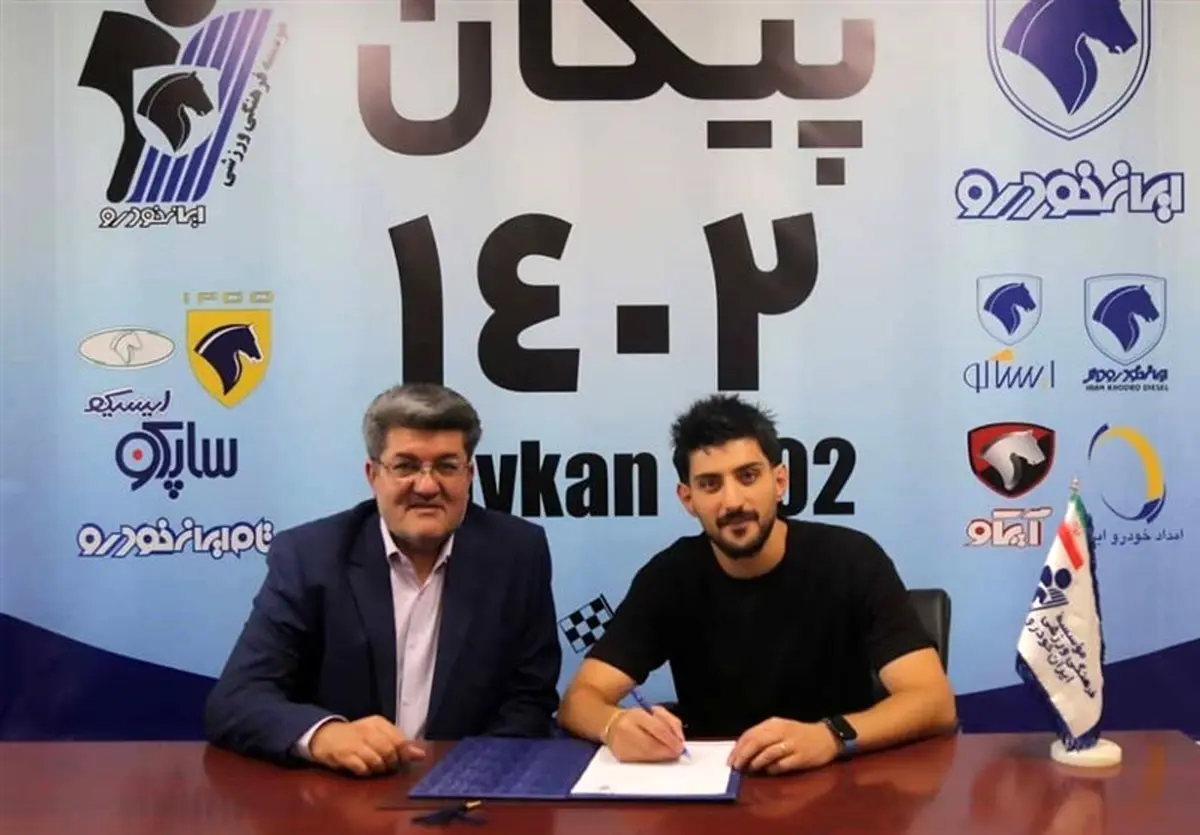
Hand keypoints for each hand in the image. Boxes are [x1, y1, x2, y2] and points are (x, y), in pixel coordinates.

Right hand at [309, 715, 425, 775]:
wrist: (325, 736)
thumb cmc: (357, 736)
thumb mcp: (378, 734)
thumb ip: (400, 743)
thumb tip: (421, 754)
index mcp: (378, 723)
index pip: (399, 740)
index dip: (403, 754)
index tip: (402, 761)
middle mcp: (367, 730)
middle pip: (389, 751)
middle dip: (391, 764)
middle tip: (386, 766)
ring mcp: (354, 743)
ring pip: (376, 761)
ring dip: (378, 769)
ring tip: (374, 768)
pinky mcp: (343, 755)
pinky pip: (361, 768)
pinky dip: (365, 772)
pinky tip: (362, 769)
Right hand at [605, 706, 686, 762]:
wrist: (610, 724)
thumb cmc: (635, 718)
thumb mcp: (652, 712)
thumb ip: (668, 722)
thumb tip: (679, 739)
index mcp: (636, 715)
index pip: (657, 728)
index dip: (671, 740)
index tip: (681, 746)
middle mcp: (626, 730)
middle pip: (652, 745)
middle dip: (668, 751)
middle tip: (677, 753)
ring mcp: (622, 745)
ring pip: (647, 756)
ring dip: (662, 757)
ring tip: (668, 754)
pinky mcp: (621, 757)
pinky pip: (641, 761)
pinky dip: (652, 760)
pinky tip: (656, 756)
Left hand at [728, 717, 838, 774]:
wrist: (826, 737)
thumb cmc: (798, 734)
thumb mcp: (780, 728)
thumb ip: (763, 736)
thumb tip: (742, 751)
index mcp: (774, 723)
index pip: (751, 734)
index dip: (738, 747)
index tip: (731, 759)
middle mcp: (782, 731)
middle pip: (757, 743)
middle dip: (743, 756)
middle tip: (736, 767)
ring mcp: (792, 744)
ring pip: (768, 753)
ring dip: (756, 763)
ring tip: (750, 769)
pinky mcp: (801, 757)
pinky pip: (782, 765)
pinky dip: (772, 769)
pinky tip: (769, 771)